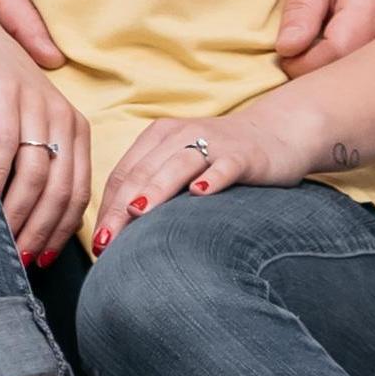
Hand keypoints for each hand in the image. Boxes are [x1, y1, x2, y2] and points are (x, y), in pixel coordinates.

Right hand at [0, 0, 94, 264]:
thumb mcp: (17, 95)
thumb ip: (35, 129)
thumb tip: (41, 173)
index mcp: (69, 119)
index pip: (76, 189)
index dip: (60, 230)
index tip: (40, 259)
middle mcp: (60, 110)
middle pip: (61, 190)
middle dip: (40, 233)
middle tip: (17, 265)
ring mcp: (33, 99)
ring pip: (37, 176)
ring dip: (18, 218)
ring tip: (0, 246)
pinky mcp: (3, 90)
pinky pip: (5, 149)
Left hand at [89, 87, 335, 246]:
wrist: (276, 133)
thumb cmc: (218, 158)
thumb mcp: (181, 165)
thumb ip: (153, 186)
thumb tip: (119, 232)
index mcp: (158, 137)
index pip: (124, 173)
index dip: (107, 206)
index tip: (97, 242)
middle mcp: (180, 134)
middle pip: (144, 171)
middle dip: (121, 207)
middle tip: (106, 241)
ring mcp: (213, 143)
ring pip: (177, 165)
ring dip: (156, 189)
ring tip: (138, 213)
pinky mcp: (244, 155)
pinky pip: (225, 166)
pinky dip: (212, 179)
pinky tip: (200, 194)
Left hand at [272, 0, 374, 75]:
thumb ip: (302, 7)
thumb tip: (286, 50)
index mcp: (371, 4)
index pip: (334, 57)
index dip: (302, 65)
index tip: (287, 55)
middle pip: (358, 76)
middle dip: (323, 76)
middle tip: (307, 54)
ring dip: (347, 75)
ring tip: (330, 49)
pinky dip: (369, 72)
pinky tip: (357, 53)